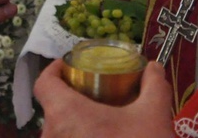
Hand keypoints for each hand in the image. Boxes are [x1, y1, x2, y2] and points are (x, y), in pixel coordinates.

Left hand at [33, 59, 174, 137]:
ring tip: (100, 124)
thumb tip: (154, 67)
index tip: (69, 66)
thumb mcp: (154, 115)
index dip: (54, 71)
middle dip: (71, 101)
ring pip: (58, 134)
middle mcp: (52, 136)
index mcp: (64, 114)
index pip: (43, 84)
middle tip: (94, 96)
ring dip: (74, 126)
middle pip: (52, 110)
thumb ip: (154, 86)